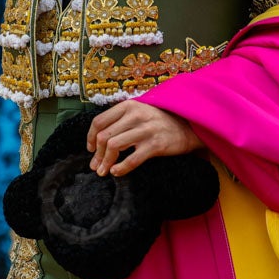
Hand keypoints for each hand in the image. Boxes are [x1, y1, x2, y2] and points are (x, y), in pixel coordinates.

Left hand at [86, 100, 201, 177]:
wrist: (188, 127)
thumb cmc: (158, 121)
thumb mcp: (139, 112)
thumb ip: (120, 120)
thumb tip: (96, 140)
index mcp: (128, 106)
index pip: (99, 122)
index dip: (90, 137)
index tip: (90, 149)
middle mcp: (135, 115)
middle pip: (104, 136)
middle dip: (96, 154)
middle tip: (95, 166)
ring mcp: (145, 130)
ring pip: (114, 146)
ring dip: (105, 162)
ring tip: (103, 172)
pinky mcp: (155, 145)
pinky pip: (132, 159)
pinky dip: (121, 168)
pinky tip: (116, 172)